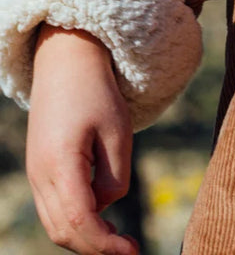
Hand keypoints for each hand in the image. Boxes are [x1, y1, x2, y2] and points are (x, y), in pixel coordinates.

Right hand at [27, 25, 138, 254]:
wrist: (66, 63)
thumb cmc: (97, 92)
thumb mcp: (117, 129)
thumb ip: (115, 174)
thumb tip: (108, 207)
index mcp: (60, 164)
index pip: (81, 222)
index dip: (105, 245)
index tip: (133, 252)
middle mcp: (40, 175)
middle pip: (64, 231)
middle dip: (95, 248)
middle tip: (129, 250)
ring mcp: (36, 174)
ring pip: (56, 224)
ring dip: (85, 237)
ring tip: (119, 241)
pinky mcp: (40, 169)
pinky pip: (54, 208)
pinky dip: (76, 221)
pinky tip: (103, 218)